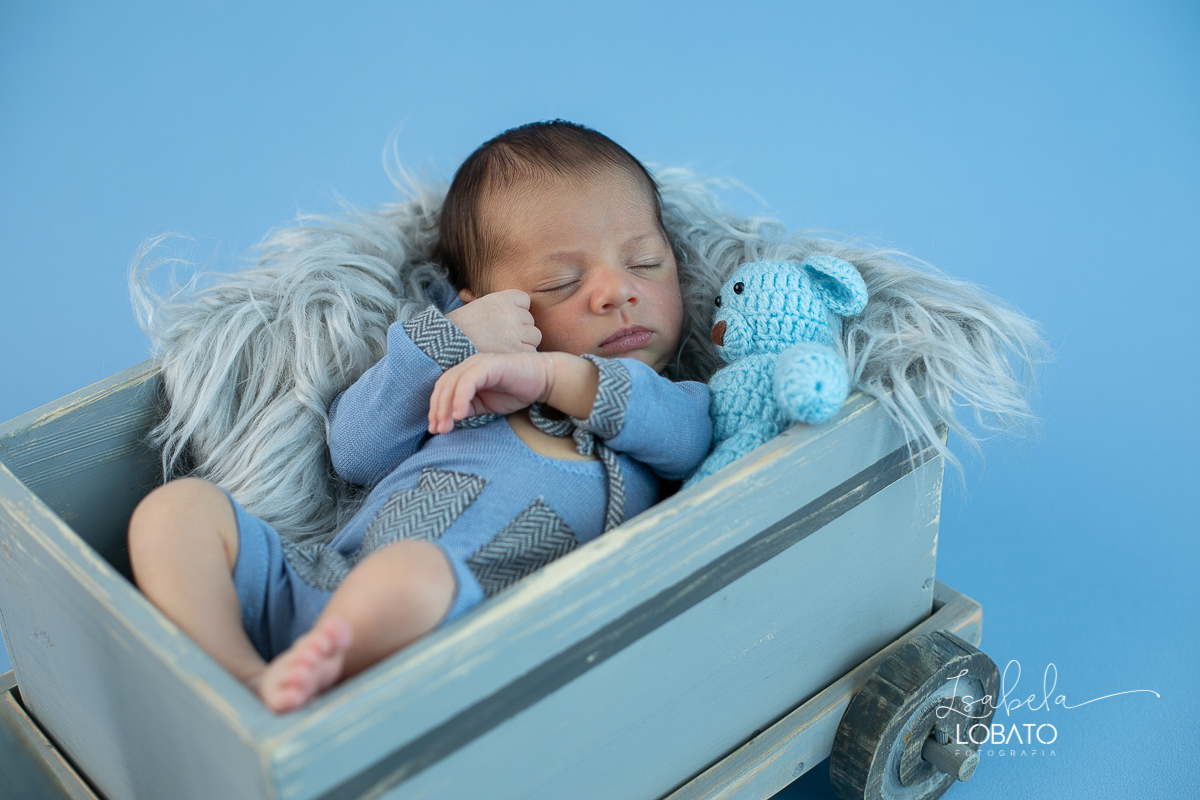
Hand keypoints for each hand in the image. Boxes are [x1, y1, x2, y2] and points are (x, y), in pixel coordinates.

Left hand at [427, 352, 598, 433]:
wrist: (542, 380)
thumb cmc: (516, 391)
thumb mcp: (486, 405)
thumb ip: (468, 408)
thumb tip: (450, 420)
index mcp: (466, 372)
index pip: (442, 389)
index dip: (435, 408)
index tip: (435, 429)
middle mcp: (468, 365)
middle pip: (443, 386)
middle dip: (437, 410)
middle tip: (437, 431)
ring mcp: (477, 363)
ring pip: (452, 384)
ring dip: (446, 407)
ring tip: (446, 427)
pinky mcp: (488, 366)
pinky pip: (468, 382)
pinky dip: (461, 398)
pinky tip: (460, 415)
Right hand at [445, 290, 541, 353]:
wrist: (444, 348)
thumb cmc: (457, 330)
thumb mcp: (476, 307)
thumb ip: (498, 307)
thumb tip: (516, 310)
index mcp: (502, 299)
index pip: (524, 300)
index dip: (517, 310)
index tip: (505, 321)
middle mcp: (511, 313)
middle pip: (530, 320)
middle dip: (520, 330)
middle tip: (502, 339)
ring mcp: (515, 332)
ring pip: (534, 337)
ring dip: (524, 343)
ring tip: (503, 349)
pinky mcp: (516, 351)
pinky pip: (530, 352)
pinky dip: (520, 356)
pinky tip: (505, 358)